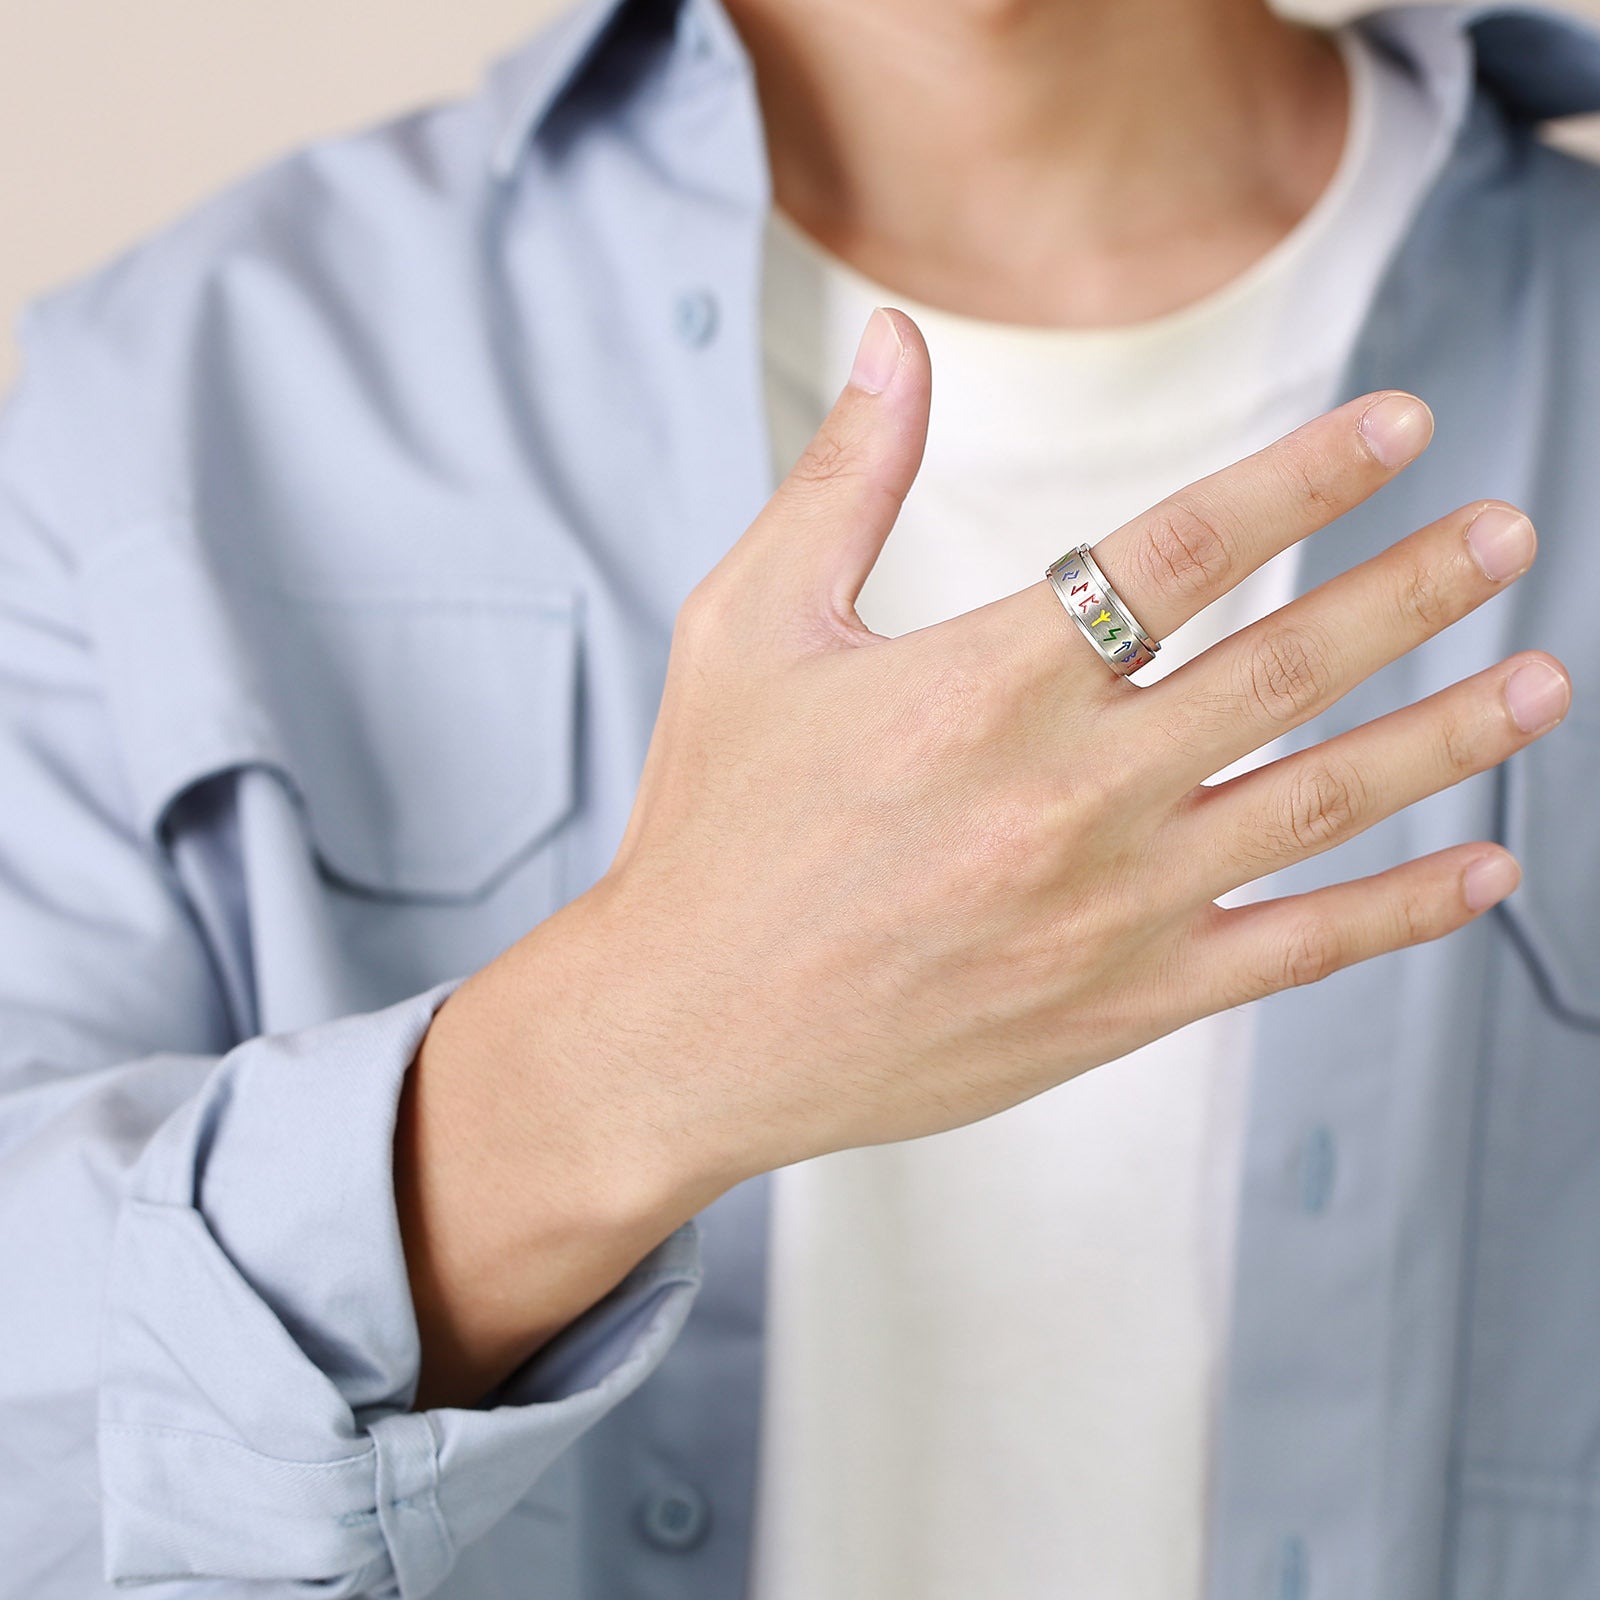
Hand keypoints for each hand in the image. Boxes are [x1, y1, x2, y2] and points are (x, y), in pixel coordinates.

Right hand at [398, 307, 1568, 1406]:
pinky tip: (1483, 871)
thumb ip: (842, 480)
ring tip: (1538, 683)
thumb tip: (896, 342)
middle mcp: (1068, 790)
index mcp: (981, 682)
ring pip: (1321, 801)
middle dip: (1415, 588)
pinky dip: (1401, 913)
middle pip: (1287, 663)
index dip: (1308, 473)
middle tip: (1510, 536)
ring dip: (1446, 736)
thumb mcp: (747, 628)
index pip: (1184, 546)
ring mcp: (1109, 907)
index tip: (1399, 424)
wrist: (688, 1032)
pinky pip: (1294, 950)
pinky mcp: (1121, 1005)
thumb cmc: (709, 827)